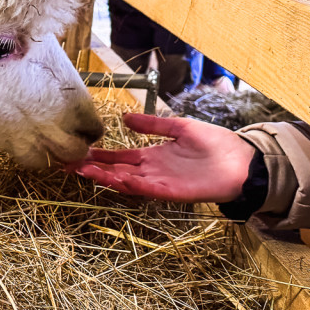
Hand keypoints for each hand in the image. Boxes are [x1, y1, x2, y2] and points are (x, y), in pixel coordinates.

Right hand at [63, 112, 256, 202]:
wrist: (243, 160)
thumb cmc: (215, 143)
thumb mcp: (179, 127)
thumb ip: (153, 124)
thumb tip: (125, 118)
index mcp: (151, 156)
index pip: (117, 157)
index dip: (96, 156)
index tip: (76, 153)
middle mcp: (151, 171)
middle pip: (114, 171)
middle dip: (91, 169)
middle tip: (66, 165)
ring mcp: (159, 182)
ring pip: (125, 181)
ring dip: (104, 177)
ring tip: (83, 171)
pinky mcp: (171, 192)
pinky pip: (146, 189)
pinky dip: (129, 185)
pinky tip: (114, 179)